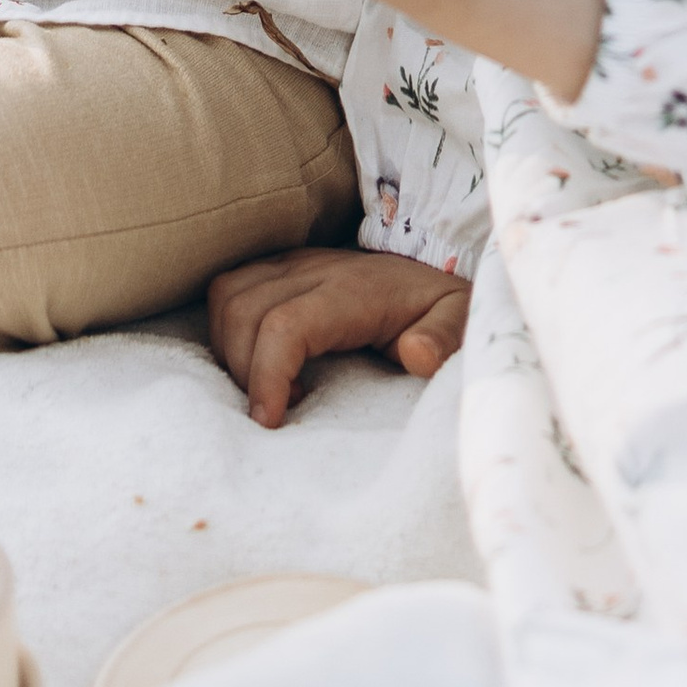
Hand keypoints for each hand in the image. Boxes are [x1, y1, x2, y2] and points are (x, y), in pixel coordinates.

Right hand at [207, 245, 469, 427]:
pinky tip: (259, 363)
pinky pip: (228, 289)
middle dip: (245, 371)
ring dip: (232, 350)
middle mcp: (313, 270)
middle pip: (244, 312)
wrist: (428, 269)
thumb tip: (416, 355)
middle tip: (278, 410)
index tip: (269, 421)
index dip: (266, 373)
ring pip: (227, 297)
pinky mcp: (278, 267)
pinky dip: (228, 330)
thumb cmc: (436, 307)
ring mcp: (292, 265)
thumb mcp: (458, 322)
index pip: (285, 324)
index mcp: (352, 291)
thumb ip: (443, 339)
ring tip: (268, 388)